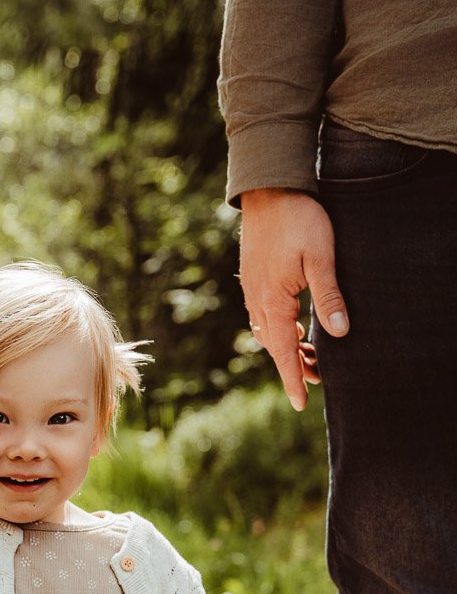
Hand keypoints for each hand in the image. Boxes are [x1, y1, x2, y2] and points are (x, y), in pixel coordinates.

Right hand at [239, 189, 348, 410]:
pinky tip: (292, 326)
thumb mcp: (321, 258)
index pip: (284, 352)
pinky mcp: (254, 280)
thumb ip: (329, 297)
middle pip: (276, 347)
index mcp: (273, 302)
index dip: (293, 379)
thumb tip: (340, 334)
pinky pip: (264, 317)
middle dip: (295, 366)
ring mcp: (253, 291)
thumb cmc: (299, 220)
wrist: (269, 189)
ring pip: (268, 333)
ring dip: (287, 348)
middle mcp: (258, 302)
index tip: (300, 404)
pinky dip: (279, 330)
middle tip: (319, 377)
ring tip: (311, 356)